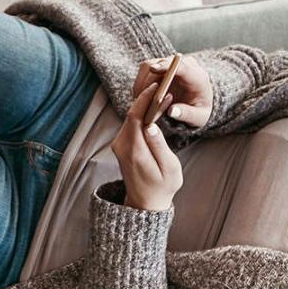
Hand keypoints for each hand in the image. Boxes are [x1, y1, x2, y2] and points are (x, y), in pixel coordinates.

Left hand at [110, 80, 182, 211]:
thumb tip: (152, 126)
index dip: (145, 99)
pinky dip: (141, 114)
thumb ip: (160, 146)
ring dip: (144, 105)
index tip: (157, 86)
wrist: (144, 202)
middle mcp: (121, 146)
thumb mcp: (169, 168)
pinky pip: (130, 124)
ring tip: (161, 94)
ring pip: (130, 117)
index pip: (135, 117)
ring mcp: (119, 145)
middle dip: (146, 98)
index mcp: (134, 151)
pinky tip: (154, 109)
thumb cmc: (162, 186)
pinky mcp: (121, 144)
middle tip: (163, 85)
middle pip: (131, 114)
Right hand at [129, 55, 211, 127]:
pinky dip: (140, 84)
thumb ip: (187, 114)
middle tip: (141, 100)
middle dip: (149, 82)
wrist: (197, 105)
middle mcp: (183, 65)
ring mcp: (170, 64)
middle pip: (160, 64)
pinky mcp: (159, 67)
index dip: (166, 65)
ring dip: (142, 83)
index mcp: (196, 75)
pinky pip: (144, 71)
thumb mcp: (198, 118)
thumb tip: (172, 111)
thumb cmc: (198, 111)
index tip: (153, 69)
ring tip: (140, 101)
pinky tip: (141, 98)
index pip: (180, 65)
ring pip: (149, 66)